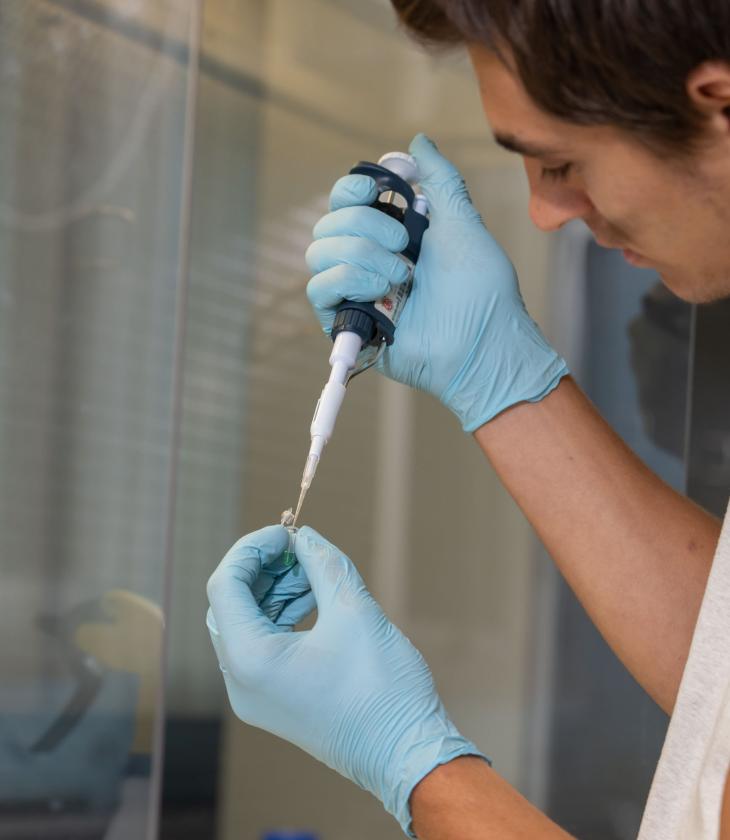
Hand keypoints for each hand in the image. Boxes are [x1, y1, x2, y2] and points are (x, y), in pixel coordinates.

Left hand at [206, 524, 484, 835]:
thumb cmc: (383, 690)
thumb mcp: (354, 610)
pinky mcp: (274, 700)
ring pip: (247, 624)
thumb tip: (305, 537)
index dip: (252, 549)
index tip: (287, 532)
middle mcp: (241, 683)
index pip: (225, 585)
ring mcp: (255, 696)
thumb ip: (322, 564)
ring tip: (315, 573)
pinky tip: (316, 599)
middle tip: (300, 549)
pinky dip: (283, 616)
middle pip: (231, 604)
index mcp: (250, 661)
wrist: (406, 755)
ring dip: (275, 590)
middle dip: (264, 569)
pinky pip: (263, 646)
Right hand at [305, 133, 567, 431]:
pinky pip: (318, 288)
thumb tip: (418, 141)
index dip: (351, 189)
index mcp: (390, 234)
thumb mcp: (462, 223)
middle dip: (367, 226)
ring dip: (360, 255)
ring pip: (318, 252)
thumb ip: (440, 179)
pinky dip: (346, 279)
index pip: (345, 201)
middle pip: (328, 222)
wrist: (483, 343)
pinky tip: (382, 292)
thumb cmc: (481, 290)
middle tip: (406, 246)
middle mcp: (368, 260)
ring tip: (401, 277)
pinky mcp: (348, 322)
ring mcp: (356, 291)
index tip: (375, 190)